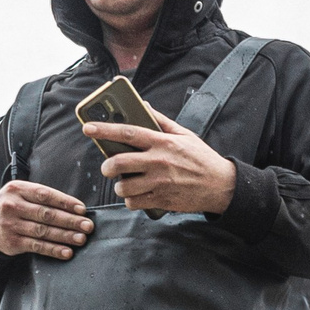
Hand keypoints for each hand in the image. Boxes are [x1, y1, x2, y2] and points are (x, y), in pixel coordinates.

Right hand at [0, 179, 94, 260]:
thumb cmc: (11, 206)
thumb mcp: (20, 193)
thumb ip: (41, 197)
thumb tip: (74, 208)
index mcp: (18, 189)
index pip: (45, 195)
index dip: (65, 202)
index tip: (82, 209)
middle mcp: (13, 206)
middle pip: (46, 214)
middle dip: (70, 221)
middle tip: (88, 226)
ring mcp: (11, 225)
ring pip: (43, 231)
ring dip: (65, 236)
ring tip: (81, 239)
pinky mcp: (12, 242)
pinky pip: (36, 247)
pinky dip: (53, 250)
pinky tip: (66, 252)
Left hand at [83, 102, 237, 214]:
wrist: (221, 185)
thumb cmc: (201, 158)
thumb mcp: (184, 135)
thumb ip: (161, 121)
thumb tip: (144, 106)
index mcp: (163, 142)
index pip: (128, 133)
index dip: (104, 130)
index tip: (88, 128)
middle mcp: (159, 162)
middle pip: (120, 162)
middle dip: (107, 166)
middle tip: (107, 167)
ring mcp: (160, 183)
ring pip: (124, 186)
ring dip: (120, 186)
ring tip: (126, 183)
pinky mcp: (162, 200)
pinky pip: (134, 203)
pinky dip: (131, 200)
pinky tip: (137, 195)